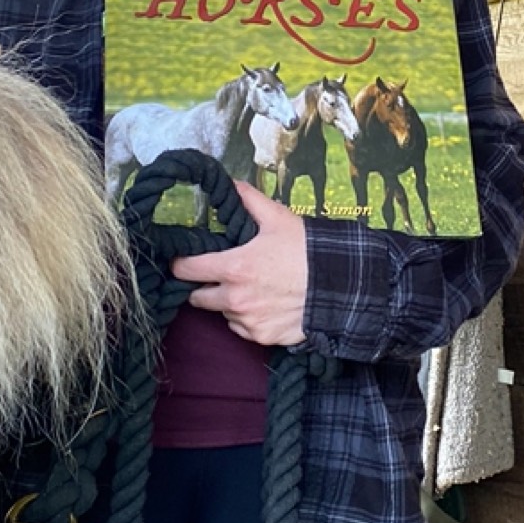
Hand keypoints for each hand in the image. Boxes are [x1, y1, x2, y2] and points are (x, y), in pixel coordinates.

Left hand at [170, 180, 308, 346]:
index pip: (187, 269)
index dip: (182, 263)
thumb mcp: (279, 219)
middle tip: (224, 276)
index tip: (184, 261)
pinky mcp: (262, 337)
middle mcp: (235, 298)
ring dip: (229, 303)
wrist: (341, 287)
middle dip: (205, 287)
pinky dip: (248, 319)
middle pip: (198, 297)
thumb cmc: (308, 251)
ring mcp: (248, 321)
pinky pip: (243, 329)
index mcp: (234, 267)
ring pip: (223, 313)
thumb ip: (249, 200)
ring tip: (253, 289)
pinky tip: (266, 305)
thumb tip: (230, 184)